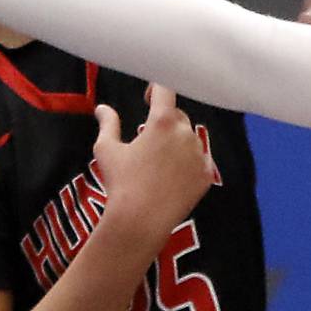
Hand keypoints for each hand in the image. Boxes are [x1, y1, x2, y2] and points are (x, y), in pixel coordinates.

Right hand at [92, 85, 214, 239]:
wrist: (140, 222)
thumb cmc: (120, 183)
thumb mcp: (106, 150)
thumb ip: (108, 124)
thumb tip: (102, 108)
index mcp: (162, 122)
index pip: (166, 90)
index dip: (157, 88)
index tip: (148, 98)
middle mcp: (186, 133)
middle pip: (178, 116)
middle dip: (164, 122)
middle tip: (148, 140)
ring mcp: (200, 154)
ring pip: (190, 138)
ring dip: (177, 142)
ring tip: (159, 162)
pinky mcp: (207, 174)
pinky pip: (200, 159)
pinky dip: (189, 162)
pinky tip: (173, 176)